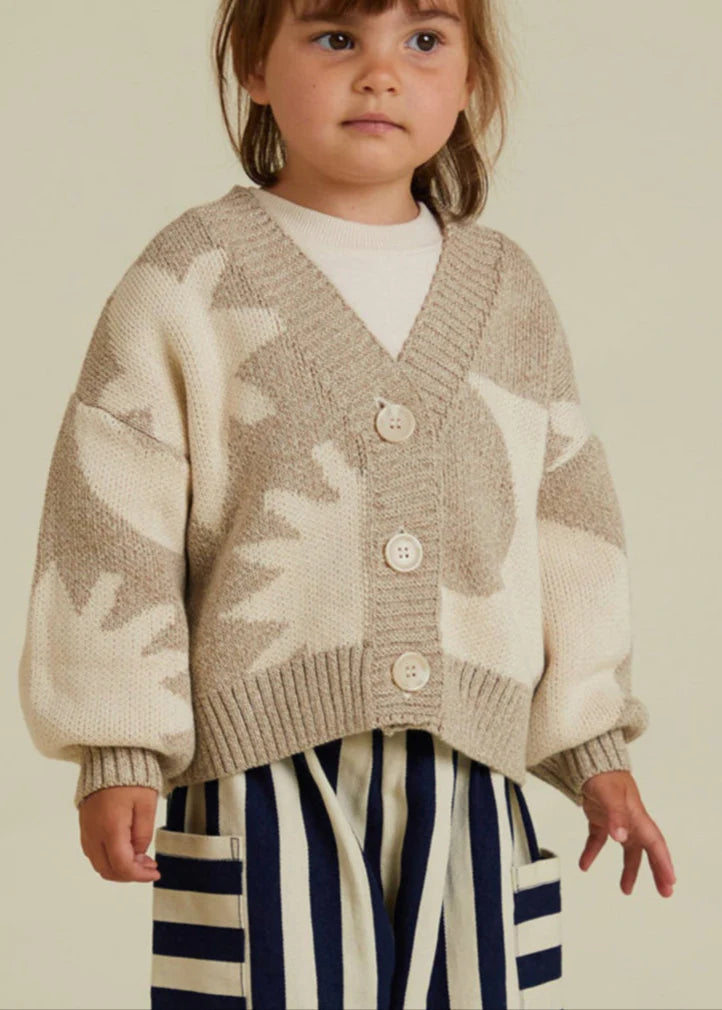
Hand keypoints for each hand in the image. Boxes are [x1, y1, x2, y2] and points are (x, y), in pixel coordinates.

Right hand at [78, 785, 160, 882]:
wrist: (111, 757)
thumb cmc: (131, 777)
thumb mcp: (147, 805)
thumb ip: (143, 834)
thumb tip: (138, 855)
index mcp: (110, 828)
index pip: (121, 866)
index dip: (139, 875)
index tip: (154, 873)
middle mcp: (93, 833)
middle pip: (107, 870)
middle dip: (130, 875)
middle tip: (149, 867)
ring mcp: (86, 829)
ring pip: (99, 863)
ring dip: (119, 868)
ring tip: (141, 859)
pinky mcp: (85, 825)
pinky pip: (94, 851)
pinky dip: (109, 857)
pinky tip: (126, 850)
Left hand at [578, 770, 675, 897]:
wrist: (587, 761)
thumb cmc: (603, 774)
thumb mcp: (610, 794)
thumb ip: (616, 816)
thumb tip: (620, 838)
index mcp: (637, 816)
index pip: (655, 844)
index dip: (663, 863)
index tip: (669, 882)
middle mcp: (630, 821)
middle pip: (647, 850)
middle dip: (656, 871)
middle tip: (664, 892)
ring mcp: (615, 821)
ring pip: (626, 850)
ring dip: (628, 869)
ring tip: (626, 889)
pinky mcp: (599, 819)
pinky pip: (598, 841)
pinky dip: (592, 853)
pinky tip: (584, 864)